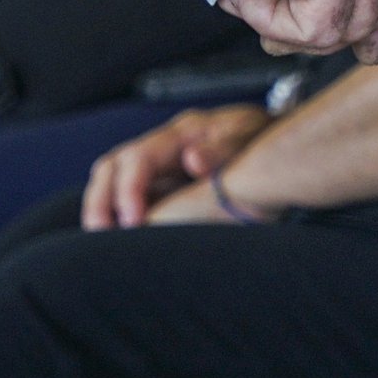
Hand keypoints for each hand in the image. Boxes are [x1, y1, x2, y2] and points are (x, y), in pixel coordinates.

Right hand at [83, 105, 271, 228]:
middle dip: (100, 200)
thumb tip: (193, 160)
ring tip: (104, 243)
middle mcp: (162, 147)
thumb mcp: (251, 139)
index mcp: (181, 133)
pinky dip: (118, 219)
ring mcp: (159, 167)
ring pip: (112, 183)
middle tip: (102, 234)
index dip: (128, 189)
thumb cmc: (263, 141)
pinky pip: (129, 200)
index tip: (134, 222)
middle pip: (111, 167)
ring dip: (102, 211)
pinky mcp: (162, 187)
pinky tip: (123, 243)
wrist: (277, 147)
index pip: (137, 158)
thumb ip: (225, 149)